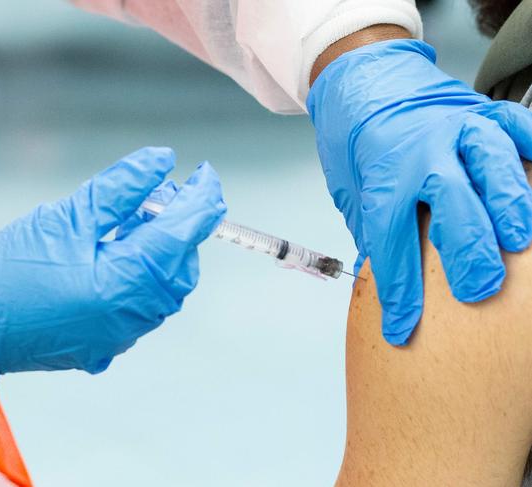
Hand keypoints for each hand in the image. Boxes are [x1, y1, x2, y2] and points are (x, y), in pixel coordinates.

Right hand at [0, 147, 225, 385]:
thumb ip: (122, 187)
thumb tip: (163, 160)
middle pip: (181, 265)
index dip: (202, 200)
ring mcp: (121, 336)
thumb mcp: (67, 215)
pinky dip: (142, 276)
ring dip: (161, 252)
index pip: (183, 234)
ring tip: (133, 223)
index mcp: (124, 283)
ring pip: (165, 288)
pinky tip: (119, 256)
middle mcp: (132, 317)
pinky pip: (142, 307)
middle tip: (159, 197)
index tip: (207, 175)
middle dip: (181, 227)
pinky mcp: (107, 344)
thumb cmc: (10, 266)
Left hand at [308, 39, 531, 344]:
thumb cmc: (355, 139)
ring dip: (512, 205)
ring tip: (520, 240)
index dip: (398, 291)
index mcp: (383, 173)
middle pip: (452, 204)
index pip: (391, 241)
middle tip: (478, 290)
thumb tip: (384, 272)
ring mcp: (458, 126)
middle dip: (468, 251)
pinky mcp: (482, 110)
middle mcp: (424, 149)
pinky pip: (520, 127)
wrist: (363, 78)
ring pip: (494, 165)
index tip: (401, 329)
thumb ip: (373, 227)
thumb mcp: (351, 189)